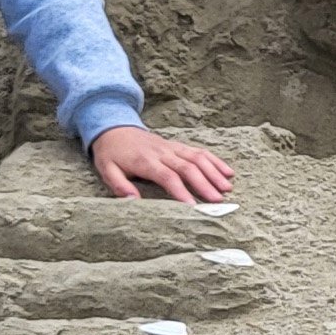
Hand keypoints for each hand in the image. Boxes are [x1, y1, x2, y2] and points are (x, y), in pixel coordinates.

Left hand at [90, 124, 235, 202]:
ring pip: (197, 158)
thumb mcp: (107, 170)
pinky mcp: (178, 145)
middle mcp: (163, 153)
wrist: (114, 127)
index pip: (167, 176)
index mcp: (145, 161)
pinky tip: (228, 172)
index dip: (180, 191)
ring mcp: (172, 147)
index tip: (193, 206)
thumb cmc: (112, 154)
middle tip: (218, 200)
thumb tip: (133, 201)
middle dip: (205, 184)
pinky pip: (199, 151)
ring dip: (214, 172)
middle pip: (187, 168)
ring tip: (227, 188)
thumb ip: (120, 185)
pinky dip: (215, 161)